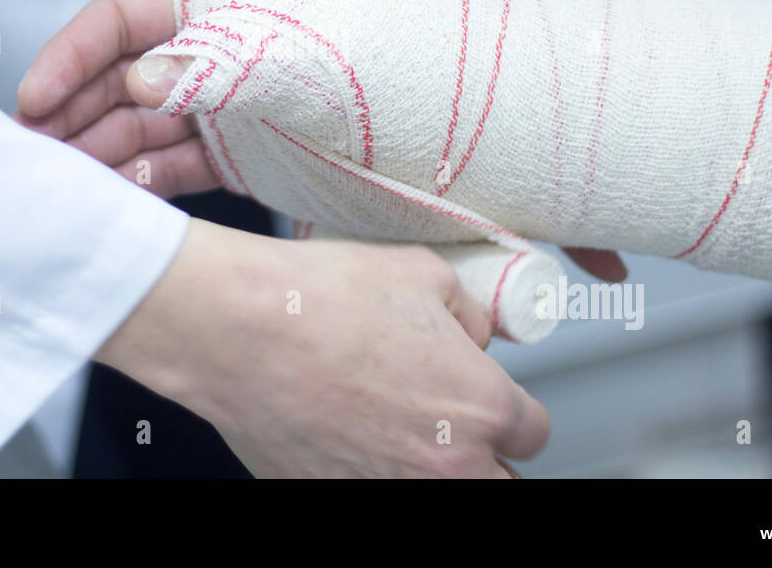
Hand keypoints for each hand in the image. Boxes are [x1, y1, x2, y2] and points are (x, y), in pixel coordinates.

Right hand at [16, 0, 627, 282]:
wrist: (502, 117)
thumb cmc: (426, 63)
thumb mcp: (315, 55)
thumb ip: (226, 63)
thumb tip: (147, 79)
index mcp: (241, 3)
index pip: (133, 14)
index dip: (73, 53)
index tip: (33, 97)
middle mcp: (235, 51)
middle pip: (127, 75)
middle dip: (73, 113)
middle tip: (29, 159)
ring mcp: (246, 105)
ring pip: (147, 124)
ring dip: (99, 154)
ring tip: (58, 191)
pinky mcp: (263, 156)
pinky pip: (184, 164)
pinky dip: (145, 183)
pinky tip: (115, 203)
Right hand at [97, 218, 549, 476]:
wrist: (238, 329)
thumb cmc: (321, 299)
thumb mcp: (422, 274)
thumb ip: (467, 312)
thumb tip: (471, 334)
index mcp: (480, 408)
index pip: (533, 433)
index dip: (511, 410)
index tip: (492, 400)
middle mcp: (444, 468)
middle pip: (500, 485)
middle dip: (482, 456)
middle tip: (449, 426)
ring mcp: (387, 494)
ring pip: (436, 495)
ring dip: (427, 470)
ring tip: (393, 431)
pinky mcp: (329, 498)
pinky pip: (368, 491)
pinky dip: (366, 472)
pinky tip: (344, 437)